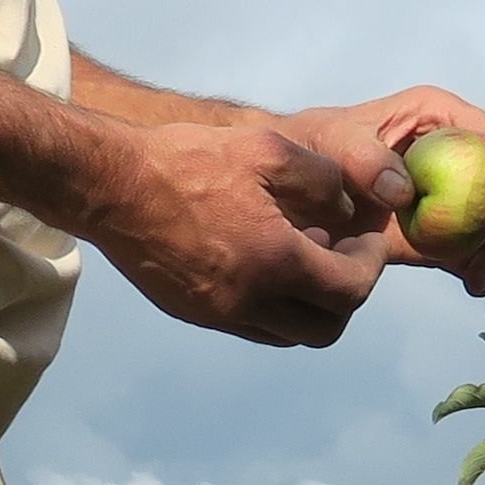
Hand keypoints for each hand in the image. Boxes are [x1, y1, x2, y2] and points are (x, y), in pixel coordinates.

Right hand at [81, 121, 391, 347]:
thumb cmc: (188, 161)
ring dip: (310, 305)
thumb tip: (347, 211)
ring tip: (304, 255)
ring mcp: (218, 314)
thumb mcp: (269, 149)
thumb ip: (323, 181)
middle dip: (346, 295)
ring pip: (289, 335)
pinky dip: (275, 307)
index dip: (371, 265)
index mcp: (274, 262)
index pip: (351, 290)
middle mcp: (248, 302)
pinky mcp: (195, 313)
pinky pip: (254, 327)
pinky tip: (266, 263)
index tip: (368, 239)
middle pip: (326, 328)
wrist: (112, 185)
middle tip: (343, 253)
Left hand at [284, 86, 484, 295]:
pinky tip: (475, 283)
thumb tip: (404, 190)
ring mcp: (455, 196)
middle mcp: (458, 153)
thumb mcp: (330, 141)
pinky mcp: (445, 234)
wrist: (294, 194)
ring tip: (475, 264)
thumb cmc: (310, 152)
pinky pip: (480, 255)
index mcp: (442, 118)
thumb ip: (363, 157)